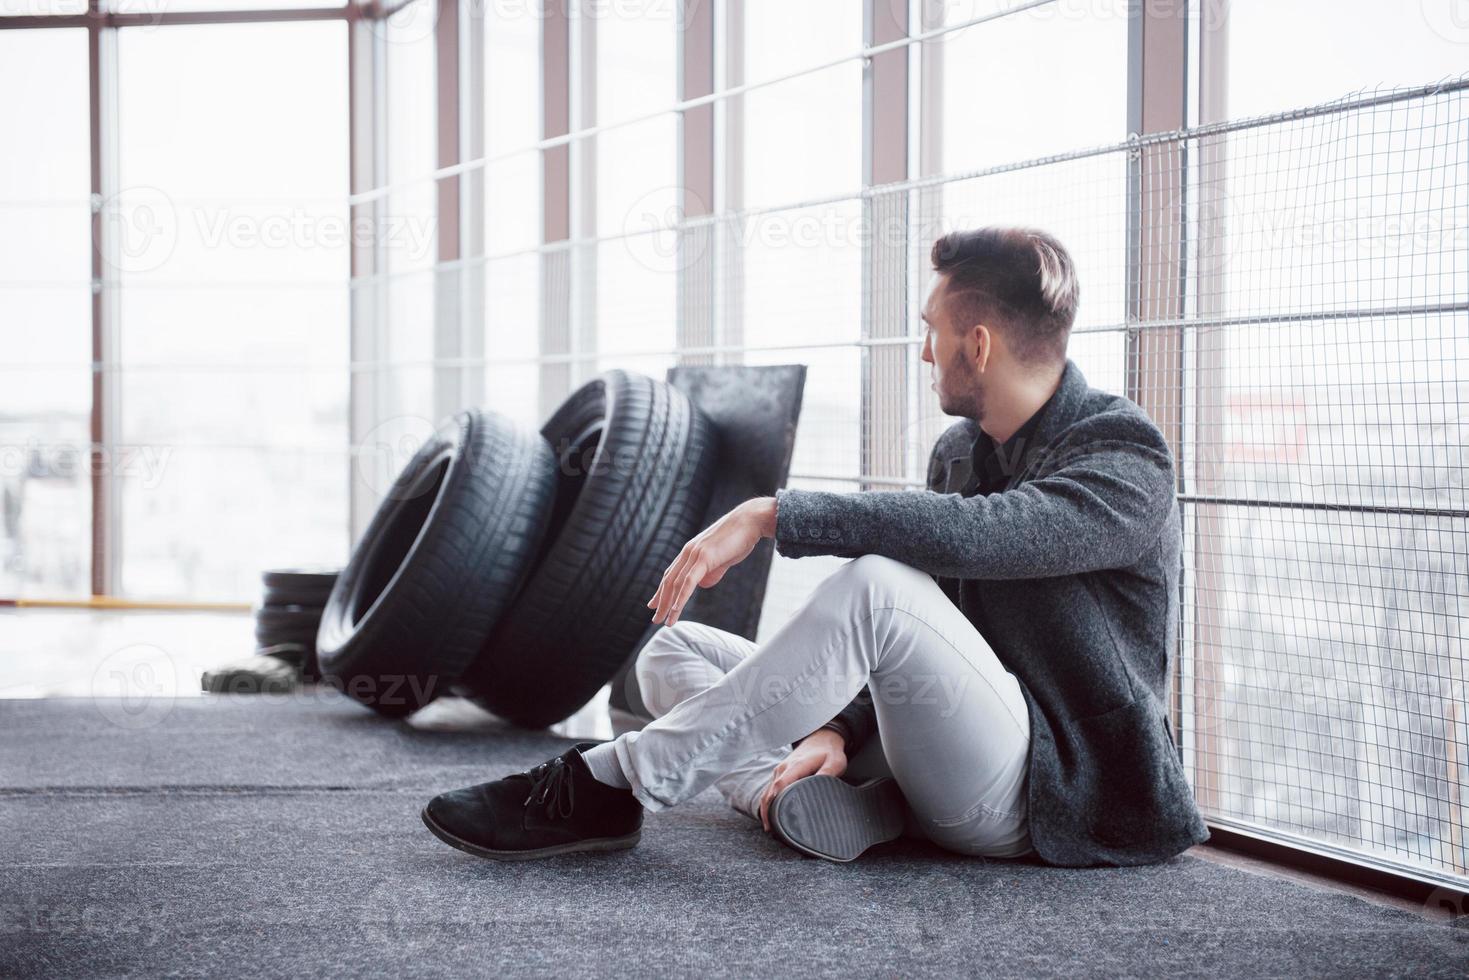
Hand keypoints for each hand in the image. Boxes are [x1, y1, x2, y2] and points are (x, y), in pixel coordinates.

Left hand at [647, 497, 776, 625]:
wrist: (750, 521)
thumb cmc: (739, 538)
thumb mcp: (723, 559)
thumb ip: (712, 572)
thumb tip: (703, 585)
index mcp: (690, 552)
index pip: (671, 574)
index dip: (662, 590)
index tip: (655, 604)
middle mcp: (688, 552)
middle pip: (669, 581)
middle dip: (661, 602)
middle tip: (656, 619)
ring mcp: (694, 554)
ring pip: (676, 584)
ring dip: (669, 605)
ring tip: (664, 621)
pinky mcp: (704, 557)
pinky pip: (688, 581)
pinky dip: (681, 597)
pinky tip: (675, 609)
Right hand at [757, 729, 847, 831]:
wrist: (821, 738)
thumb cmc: (829, 753)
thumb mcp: (835, 763)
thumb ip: (827, 774)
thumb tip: (817, 789)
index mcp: (797, 765)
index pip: (781, 785)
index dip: (775, 803)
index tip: (773, 820)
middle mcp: (784, 767)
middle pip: (770, 791)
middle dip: (767, 811)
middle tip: (771, 830)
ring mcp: (780, 769)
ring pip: (768, 791)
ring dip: (766, 808)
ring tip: (770, 828)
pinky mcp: (780, 772)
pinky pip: (770, 789)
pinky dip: (768, 802)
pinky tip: (771, 816)